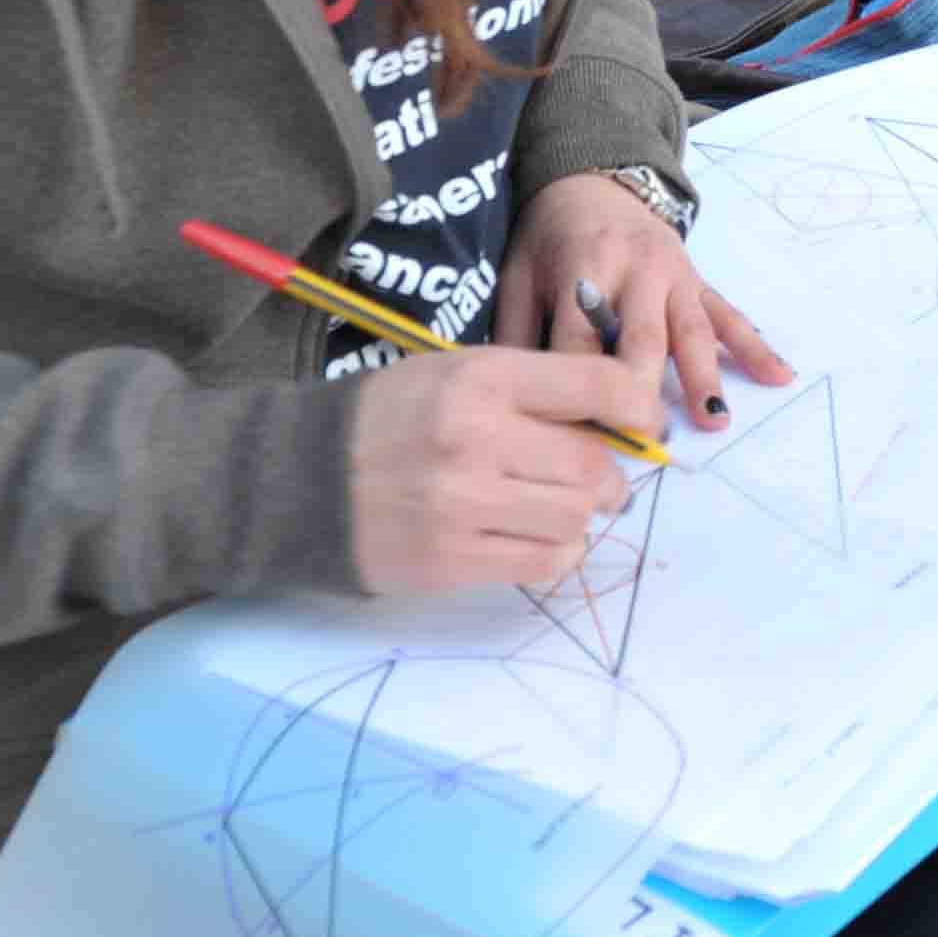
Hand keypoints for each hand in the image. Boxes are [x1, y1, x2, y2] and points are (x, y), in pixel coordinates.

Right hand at [344, 345, 665, 594]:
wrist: (295, 478)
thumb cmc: (388, 417)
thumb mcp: (457, 374)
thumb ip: (533, 392)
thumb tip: (620, 424)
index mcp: (482, 378)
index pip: (597, 385)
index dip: (637, 407)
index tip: (642, 423)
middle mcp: (476, 439)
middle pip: (595, 464)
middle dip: (613, 475)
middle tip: (604, 478)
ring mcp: (461, 504)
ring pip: (574, 517)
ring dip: (585, 516)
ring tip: (565, 507)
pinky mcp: (449, 560)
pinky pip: (542, 562)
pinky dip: (559, 552)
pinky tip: (542, 538)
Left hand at [501, 169, 790, 432]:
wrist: (591, 182)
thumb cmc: (547, 240)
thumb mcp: (516, 277)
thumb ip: (515, 337)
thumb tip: (512, 405)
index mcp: (584, 266)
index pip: (581, 338)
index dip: (578, 388)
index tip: (578, 440)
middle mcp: (636, 268)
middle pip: (643, 337)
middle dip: (645, 391)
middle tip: (646, 442)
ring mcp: (674, 273)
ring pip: (691, 330)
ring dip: (703, 377)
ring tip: (713, 421)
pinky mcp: (698, 280)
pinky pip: (728, 315)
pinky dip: (753, 347)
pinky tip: (778, 375)